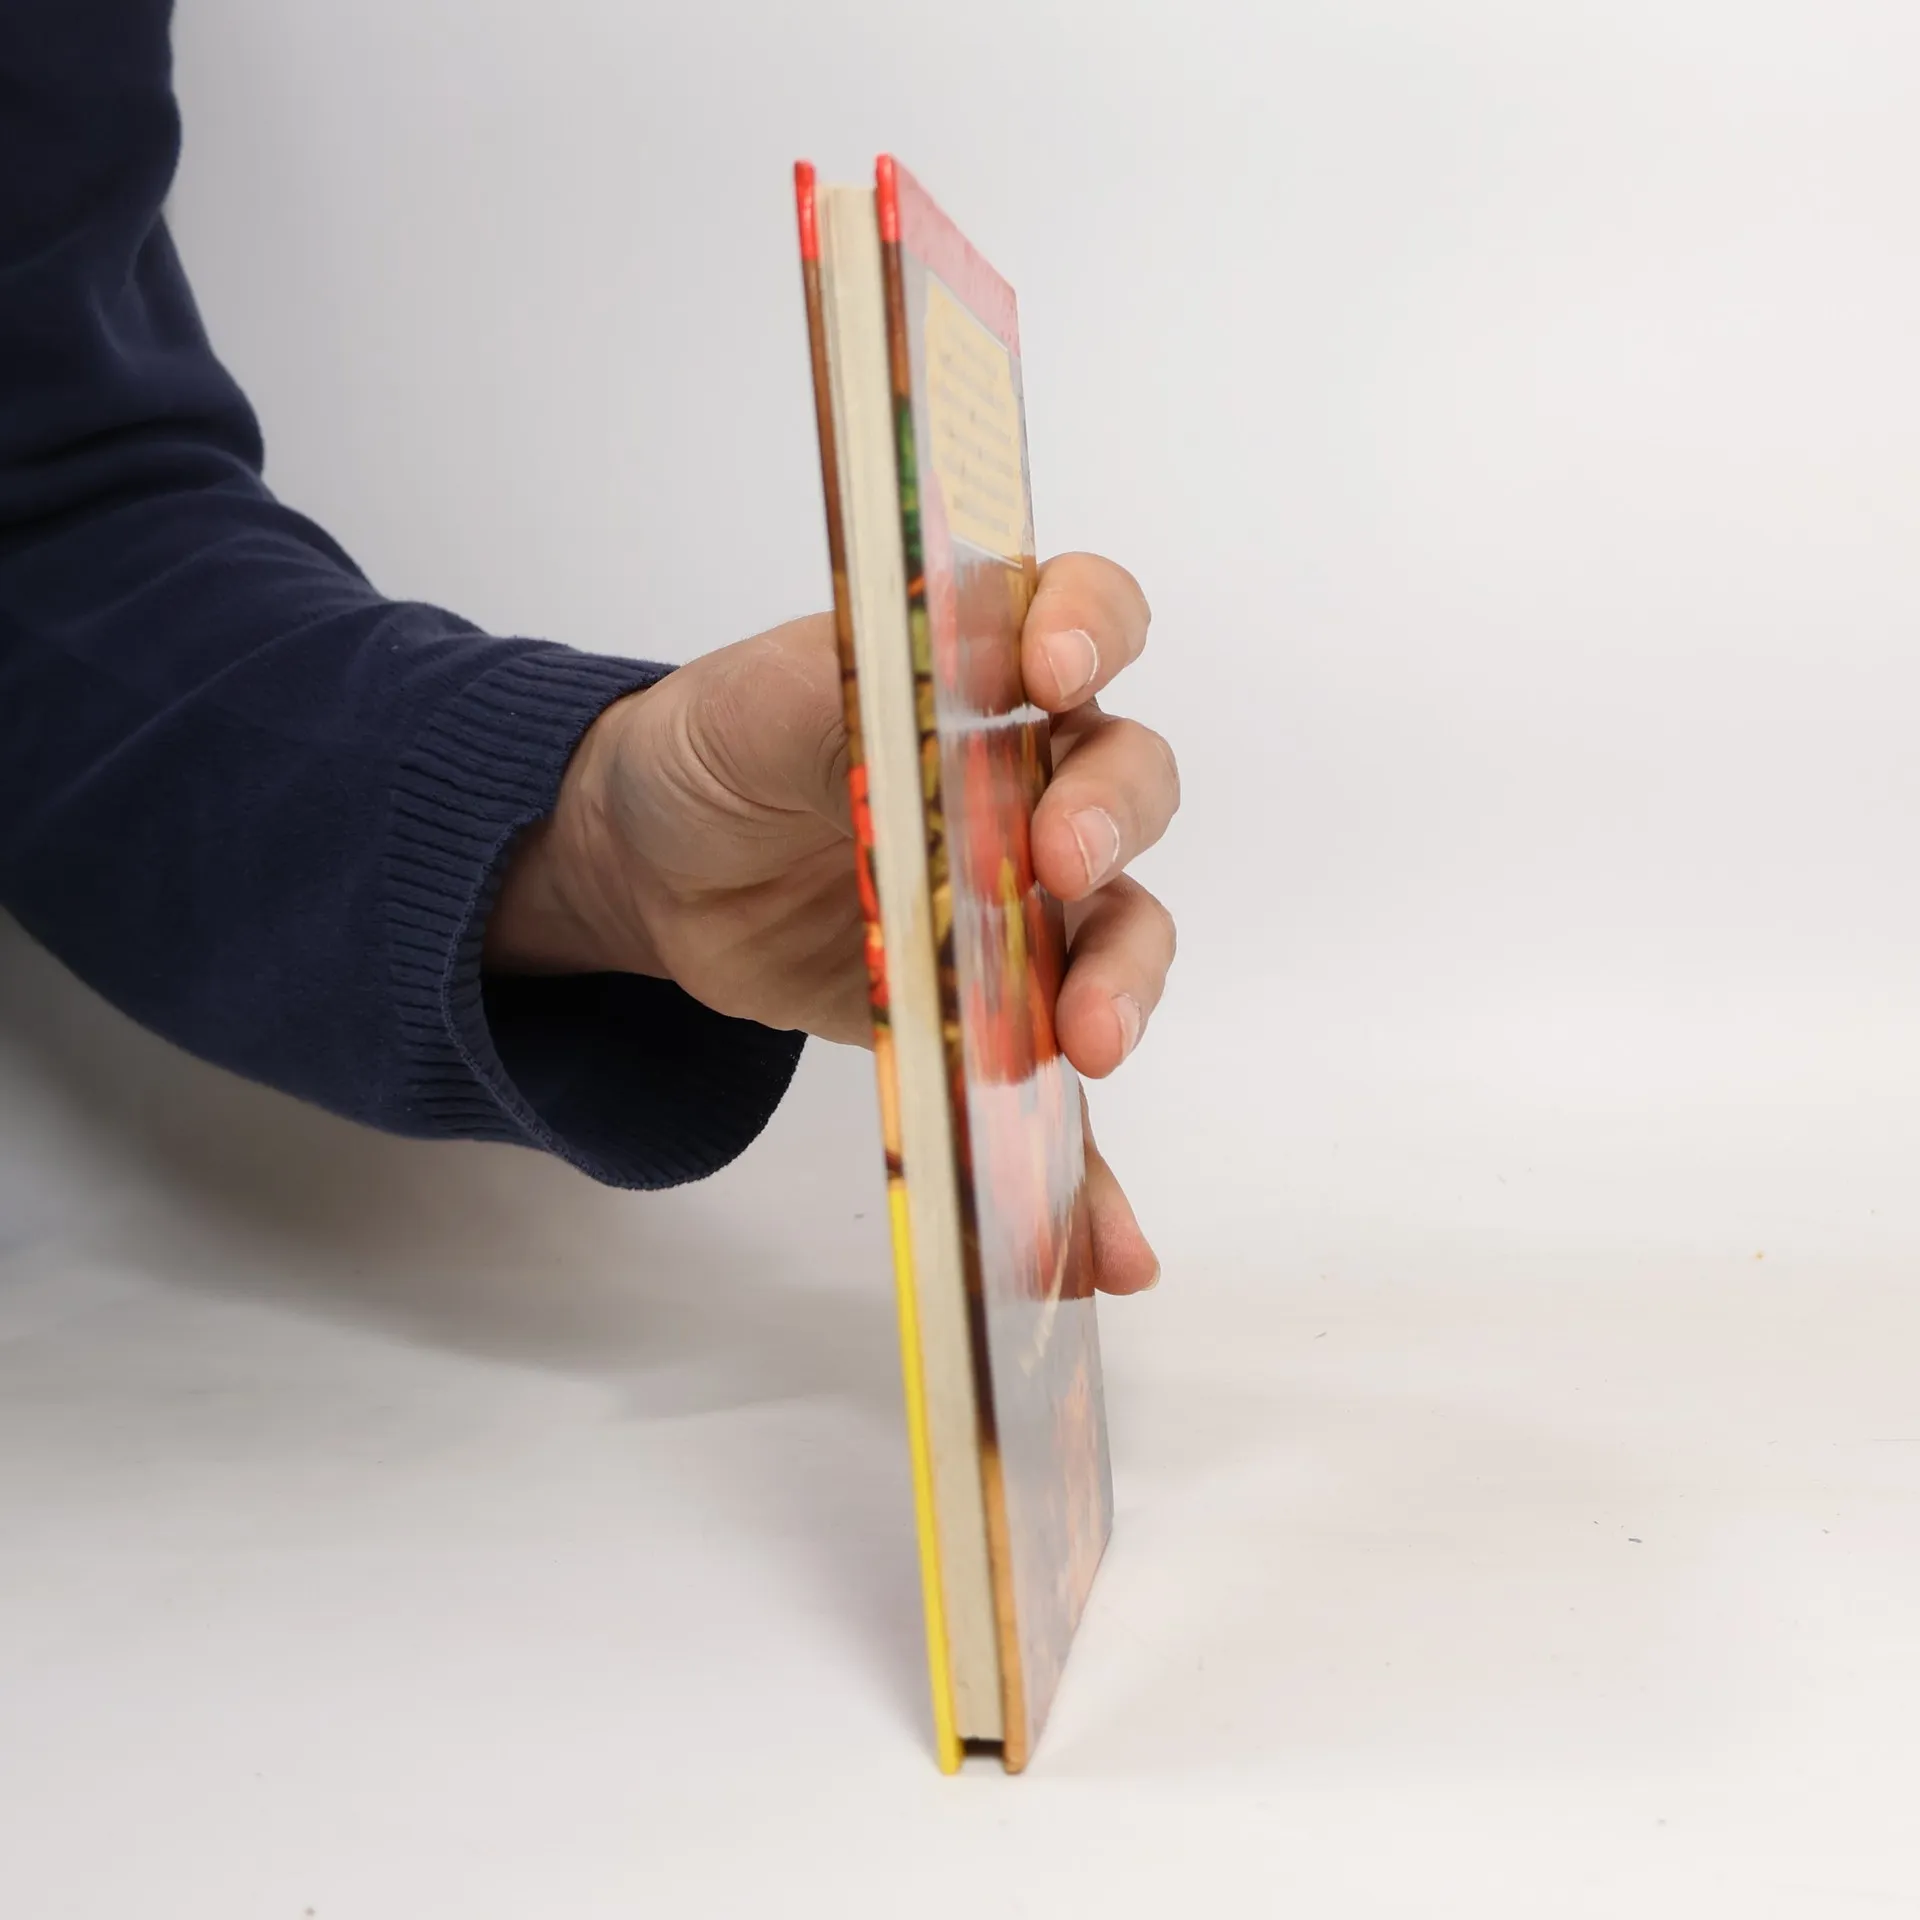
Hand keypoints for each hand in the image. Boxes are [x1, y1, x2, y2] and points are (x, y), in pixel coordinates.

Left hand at [489, 553, 1178, 1292]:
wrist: (648, 869)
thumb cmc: (716, 752)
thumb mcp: (768, 694)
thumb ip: (871, 676)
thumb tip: (978, 651)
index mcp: (982, 672)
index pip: (1088, 616)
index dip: (1095, 628)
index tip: (1051, 671)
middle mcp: (1028, 780)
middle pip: (1126, 788)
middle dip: (1110, 821)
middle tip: (1055, 861)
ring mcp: (1017, 903)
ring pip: (1117, 935)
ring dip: (1124, 987)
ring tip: (1087, 1045)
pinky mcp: (991, 1010)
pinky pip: (1062, 1094)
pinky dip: (1092, 1175)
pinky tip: (1107, 1250)